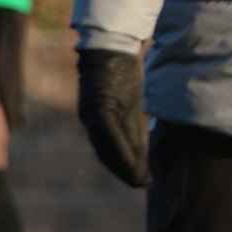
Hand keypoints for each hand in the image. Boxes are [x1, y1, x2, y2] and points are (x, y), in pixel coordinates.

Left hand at [77, 48, 150, 186]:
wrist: (112, 48)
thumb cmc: (121, 78)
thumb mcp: (132, 109)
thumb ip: (133, 132)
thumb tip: (141, 161)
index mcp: (98, 123)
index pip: (109, 151)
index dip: (123, 168)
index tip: (139, 181)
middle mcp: (90, 121)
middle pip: (105, 152)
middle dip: (122, 171)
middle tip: (140, 183)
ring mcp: (90, 113)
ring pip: (105, 145)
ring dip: (121, 164)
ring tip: (138, 178)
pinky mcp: (95, 103)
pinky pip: (107, 131)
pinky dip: (118, 147)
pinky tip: (131, 159)